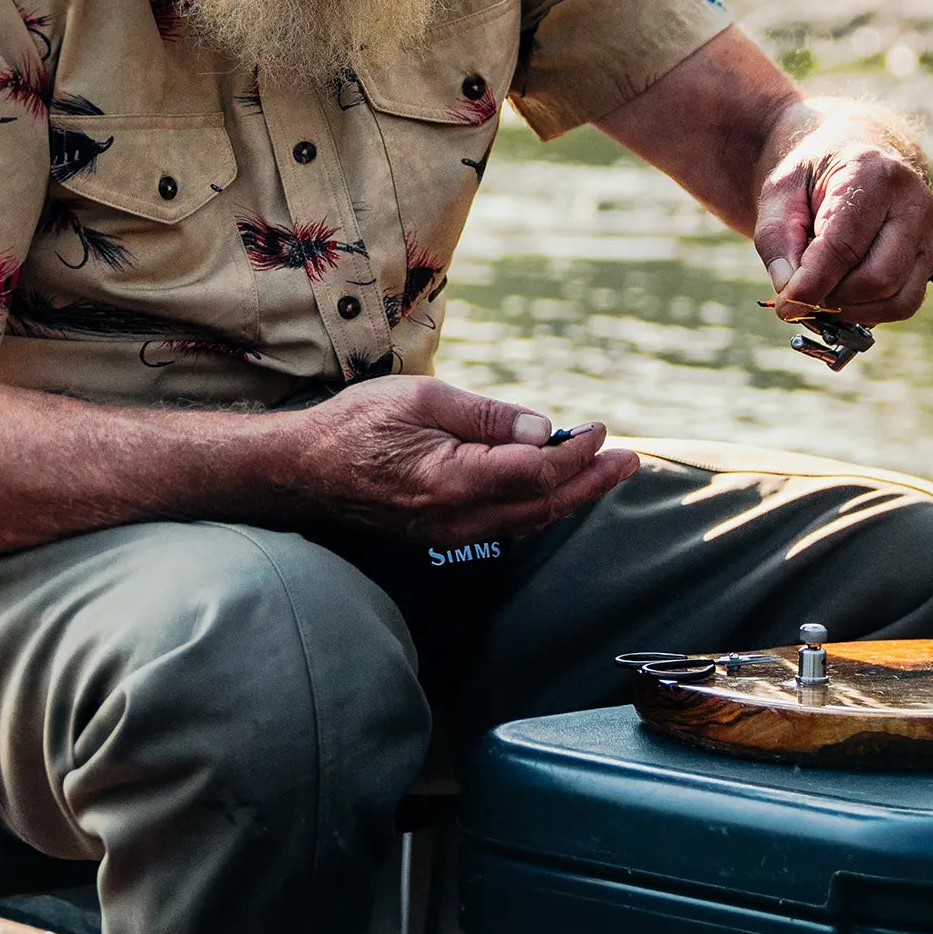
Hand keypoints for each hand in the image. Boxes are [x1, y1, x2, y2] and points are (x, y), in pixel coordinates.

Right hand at [282, 376, 636, 546]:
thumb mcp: (421, 398)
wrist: (304, 469)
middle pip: (543, 507)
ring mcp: (449, 533)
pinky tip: (554, 488)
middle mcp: (456, 518)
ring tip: (604, 472)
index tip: (598, 428)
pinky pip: (505, 525)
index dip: (575, 452)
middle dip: (590, 482)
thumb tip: (542, 429)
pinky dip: (538, 506)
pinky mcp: (442, 535)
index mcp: (452, 479)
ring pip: (527, 522)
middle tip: (628, 460)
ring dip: (570, 497)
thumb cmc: (356, 424)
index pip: (536, 472)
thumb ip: (484, 415)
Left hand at [754, 103, 932, 325]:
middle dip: (833, 297)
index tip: (785, 306)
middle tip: (802, 293)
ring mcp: (930, 231)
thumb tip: (790, 292)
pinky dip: (871, 311)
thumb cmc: (814, 177)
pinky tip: (844, 296)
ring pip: (896, 299)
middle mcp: (913, 202)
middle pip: (876, 278)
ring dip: (851, 309)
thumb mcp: (780, 192)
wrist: (855, 158)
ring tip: (822, 291)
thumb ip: (777, 239)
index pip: (843, 246)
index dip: (811, 285)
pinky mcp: (932, 256)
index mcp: (870, 174)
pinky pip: (906, 302)